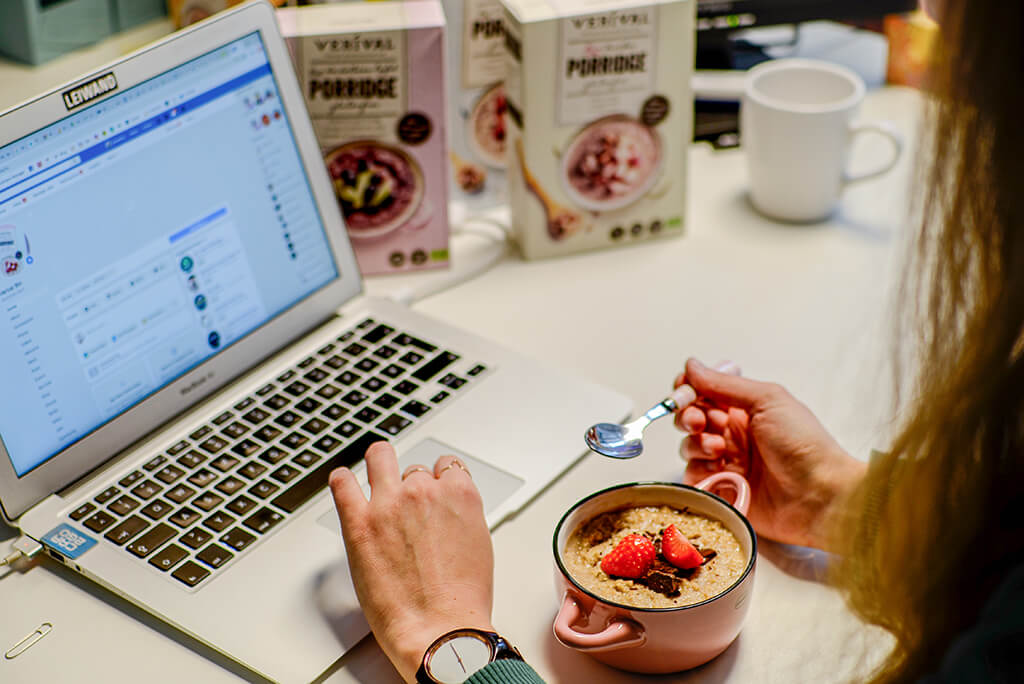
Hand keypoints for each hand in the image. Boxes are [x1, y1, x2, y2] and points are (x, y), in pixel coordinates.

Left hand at [329, 442, 494, 681]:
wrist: (440, 630)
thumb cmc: (462, 599)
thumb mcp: (478, 544)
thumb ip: (460, 517)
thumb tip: (448, 513)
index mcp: (459, 495)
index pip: (446, 466)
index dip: (439, 478)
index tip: (433, 486)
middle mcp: (423, 492)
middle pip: (414, 470)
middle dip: (411, 484)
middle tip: (407, 501)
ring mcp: (389, 504)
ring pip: (380, 459)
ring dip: (379, 465)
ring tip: (374, 470)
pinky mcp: (359, 523)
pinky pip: (343, 484)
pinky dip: (342, 479)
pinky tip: (343, 481)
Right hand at [675, 359, 866, 550]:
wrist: (820, 496)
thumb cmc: (805, 445)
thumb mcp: (768, 400)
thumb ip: (725, 383)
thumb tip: (692, 365)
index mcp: (745, 408)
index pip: (703, 392)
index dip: (688, 390)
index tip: (685, 391)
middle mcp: (733, 433)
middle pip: (690, 418)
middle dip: (688, 416)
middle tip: (699, 422)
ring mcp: (727, 462)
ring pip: (689, 446)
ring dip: (696, 443)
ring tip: (718, 450)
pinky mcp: (721, 490)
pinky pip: (693, 476)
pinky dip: (698, 470)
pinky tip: (718, 470)